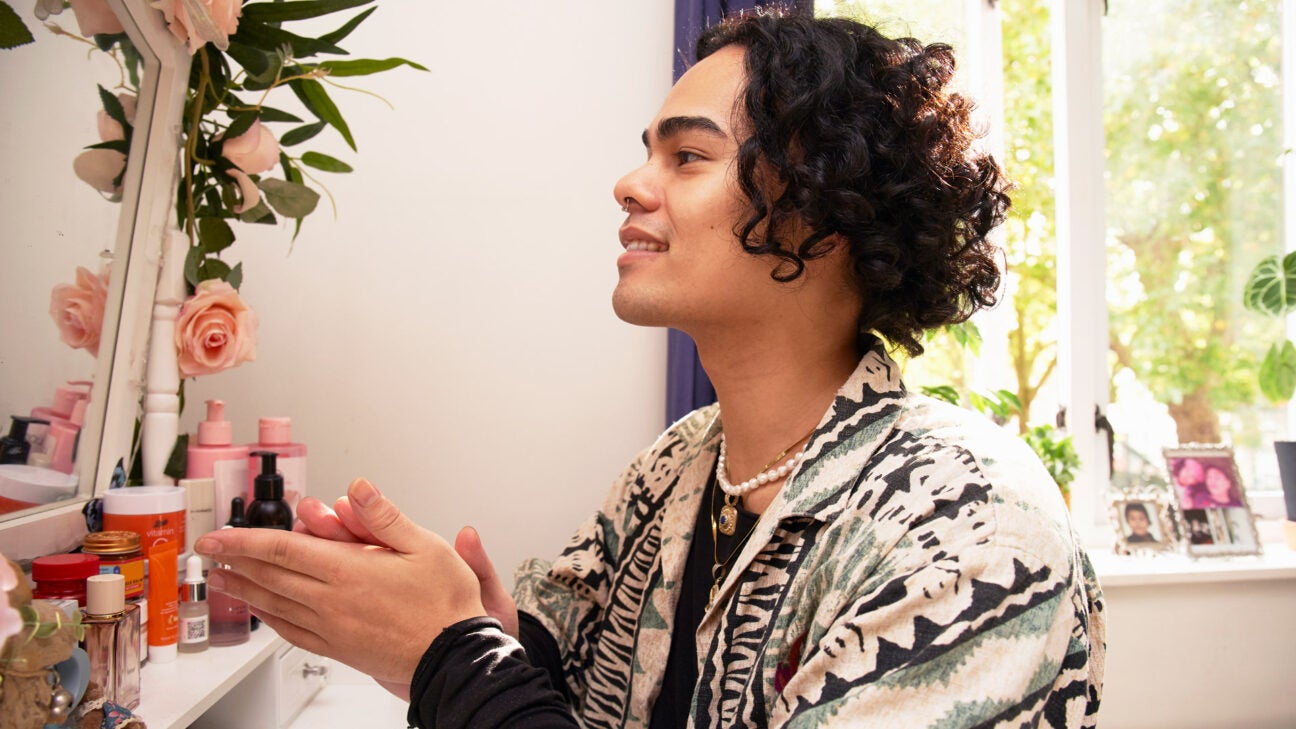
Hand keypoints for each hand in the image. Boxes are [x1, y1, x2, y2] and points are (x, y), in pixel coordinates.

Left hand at [196, 478, 486, 688]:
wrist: (454, 656)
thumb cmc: (445, 603)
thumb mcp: (426, 546)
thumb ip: (385, 516)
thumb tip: (359, 488)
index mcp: (349, 570)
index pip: (283, 549)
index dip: (244, 540)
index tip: (218, 536)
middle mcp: (332, 601)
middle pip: (271, 576)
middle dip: (234, 561)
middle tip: (208, 552)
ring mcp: (332, 627)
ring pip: (275, 604)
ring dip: (244, 589)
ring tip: (221, 579)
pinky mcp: (338, 647)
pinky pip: (291, 631)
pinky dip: (269, 619)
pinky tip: (261, 613)